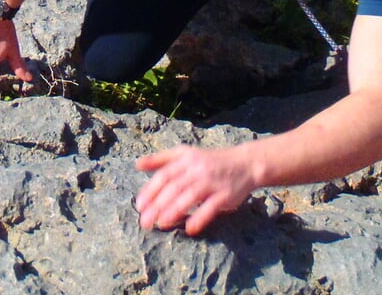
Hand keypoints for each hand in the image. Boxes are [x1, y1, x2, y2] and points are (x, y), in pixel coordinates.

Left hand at [134, 144, 257, 234]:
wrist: (244, 163)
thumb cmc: (210, 161)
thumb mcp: (185, 154)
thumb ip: (162, 159)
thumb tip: (137, 165)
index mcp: (186, 159)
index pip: (164, 175)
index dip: (150, 190)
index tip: (140, 205)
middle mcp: (197, 169)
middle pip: (174, 187)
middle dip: (157, 205)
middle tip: (145, 222)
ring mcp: (212, 182)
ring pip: (189, 197)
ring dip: (174, 211)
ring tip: (161, 224)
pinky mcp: (225, 195)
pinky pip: (210, 208)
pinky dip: (200, 218)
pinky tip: (189, 228)